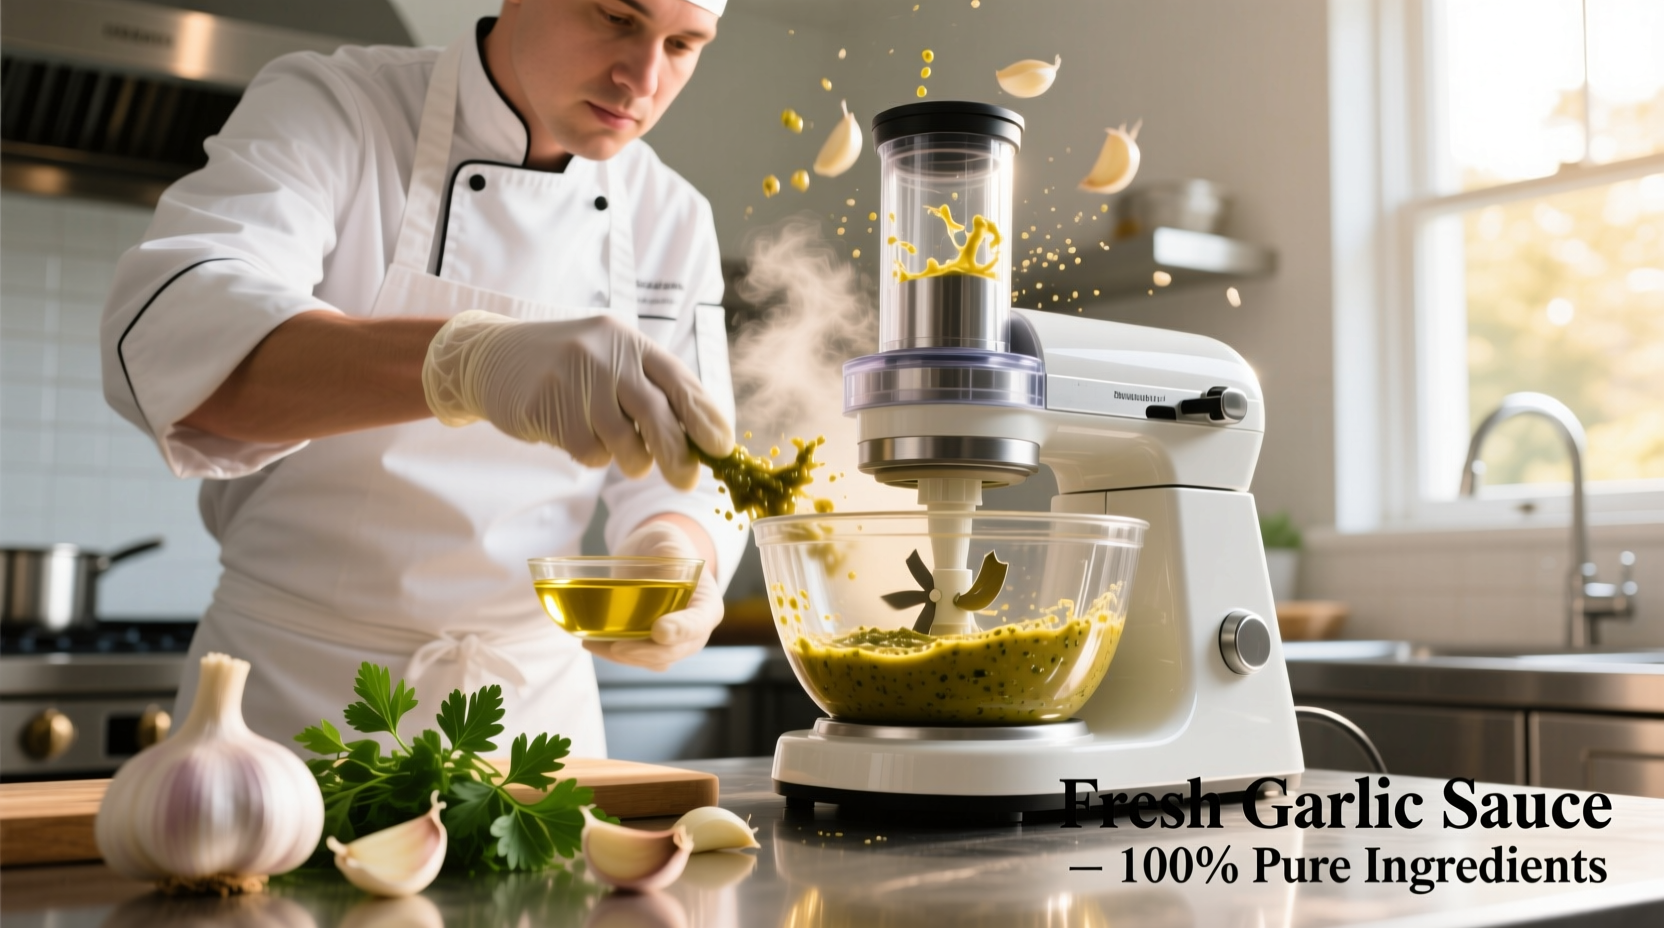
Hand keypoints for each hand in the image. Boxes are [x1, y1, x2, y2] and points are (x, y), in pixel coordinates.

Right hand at [422, 311, 732, 488]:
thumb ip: (650, 389)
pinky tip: (577, 436)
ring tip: (619, 453)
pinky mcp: (546, 405)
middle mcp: (606, 354)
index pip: (679, 380)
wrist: (491, 355)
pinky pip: (588, 452)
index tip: (722, 447)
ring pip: (623, 441)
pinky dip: (592, 456)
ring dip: (630, 460)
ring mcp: (574, 378)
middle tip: (685, 481)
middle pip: (657, 415)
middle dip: (676, 455)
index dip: (705, 417)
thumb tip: (699, 438)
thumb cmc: (567, 366)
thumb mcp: (611, 359)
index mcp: (630, 342)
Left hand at [584, 521, 723, 670]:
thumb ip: (671, 554)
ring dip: (624, 657)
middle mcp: (694, 629)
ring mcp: (673, 641)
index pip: (699, 622)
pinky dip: (613, 654)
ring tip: (593, 642)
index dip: (681, 630)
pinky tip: (592, 641)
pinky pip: (637, 658)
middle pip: (676, 650)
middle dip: (647, 652)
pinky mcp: (652, 646)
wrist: (651, 556)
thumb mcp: (669, 541)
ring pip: (654, 660)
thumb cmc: (664, 547)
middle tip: (618, 647)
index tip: (659, 630)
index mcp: (706, 604)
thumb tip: (668, 576)